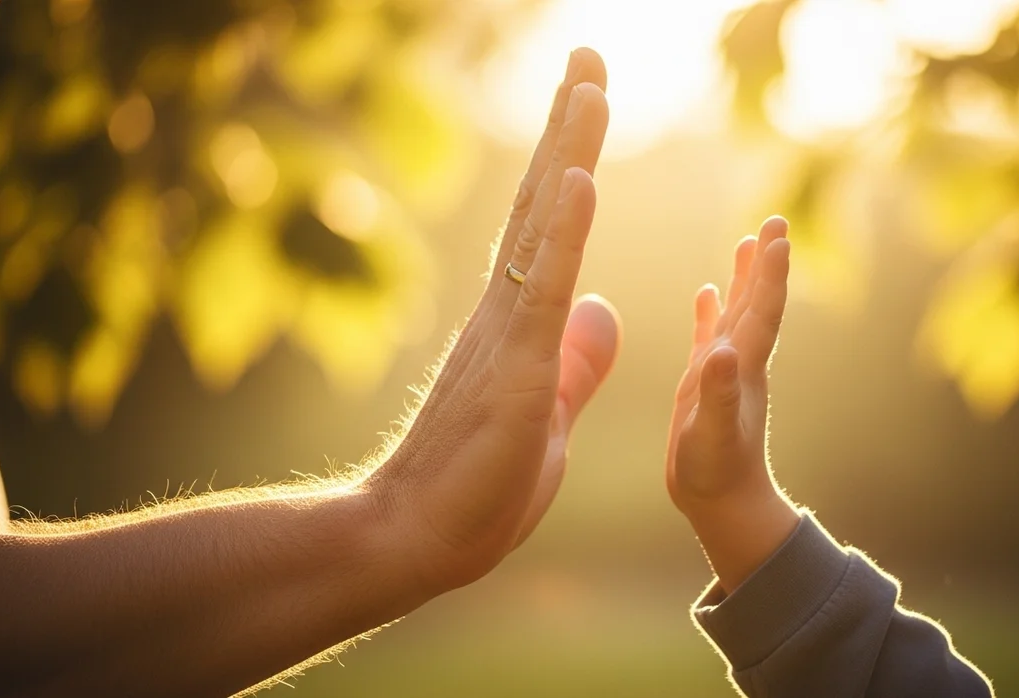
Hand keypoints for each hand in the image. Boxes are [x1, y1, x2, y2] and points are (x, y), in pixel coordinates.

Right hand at [371, 49, 616, 593]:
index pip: (550, 221)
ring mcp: (507, 333)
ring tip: (590, 82)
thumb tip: (605, 306)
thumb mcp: (549, 409)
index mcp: (519, 320)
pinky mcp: (515, 369)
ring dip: (570, 150)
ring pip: (543, 225)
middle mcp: (507, 310)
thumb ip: (577, 358)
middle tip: (587, 55)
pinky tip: (580, 175)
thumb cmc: (476, 484)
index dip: (571, 157)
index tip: (586, 98)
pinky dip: (564, 229)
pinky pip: (543, 287)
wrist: (414, 538)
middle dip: (570, 124)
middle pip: (544, 199)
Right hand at [666, 217, 800, 592]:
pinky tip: (706, 290)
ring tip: (747, 240)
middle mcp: (739, 362)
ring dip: (743, 277)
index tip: (777, 234)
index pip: (762, 311)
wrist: (722, 503)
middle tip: (774, 219)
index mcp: (744, 368)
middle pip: (757, 301)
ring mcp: (723, 370)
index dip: (770, 273)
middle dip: (765, 261)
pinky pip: (709, 334)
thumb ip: (717, 394)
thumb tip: (718, 353)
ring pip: (736, 312)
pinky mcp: (704, 383)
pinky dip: (710, 310)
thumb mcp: (714, 434)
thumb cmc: (716, 474)